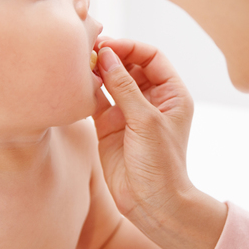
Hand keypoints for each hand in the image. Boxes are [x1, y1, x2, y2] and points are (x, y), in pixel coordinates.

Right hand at [91, 37, 194, 217]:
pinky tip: (77, 84)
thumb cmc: (161, 163)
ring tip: (80, 62)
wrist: (152, 203)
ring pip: (112, 81)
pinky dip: (88, 91)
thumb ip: (124, 87)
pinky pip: (97, 100)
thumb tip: (107, 55)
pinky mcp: (110, 125)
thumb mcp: (145, 120)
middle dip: (112, 55)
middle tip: (90, 50)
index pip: (152, 57)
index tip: (109, 45)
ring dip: (98, 71)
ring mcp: (129, 112)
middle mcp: (151, 99)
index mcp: (171, 93)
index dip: (131, 47)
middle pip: (130, 65)